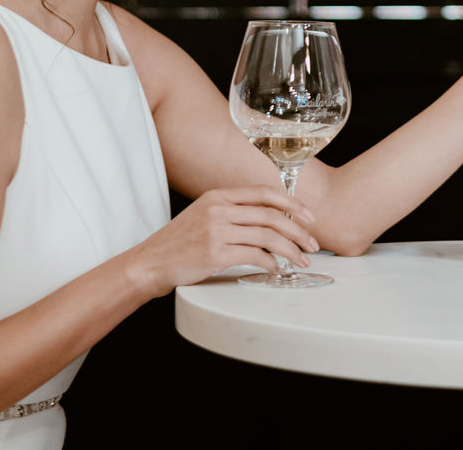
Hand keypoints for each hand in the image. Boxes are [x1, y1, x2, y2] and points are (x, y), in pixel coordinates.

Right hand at [127, 185, 319, 296]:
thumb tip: (269, 220)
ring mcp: (217, 230)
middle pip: (272, 215)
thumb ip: (233, 212)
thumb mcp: (204, 215)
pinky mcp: (215, 253)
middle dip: (299, 230)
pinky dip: (271, 263)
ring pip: (268, 236)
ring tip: (302, 260)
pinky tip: (276, 269)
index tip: (308, 216)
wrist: (149, 263)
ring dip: (291, 250)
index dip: (292, 204)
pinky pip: (255, 256)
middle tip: (313, 244)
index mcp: (219, 196)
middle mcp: (219, 209)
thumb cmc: (178, 243)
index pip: (265, 193)